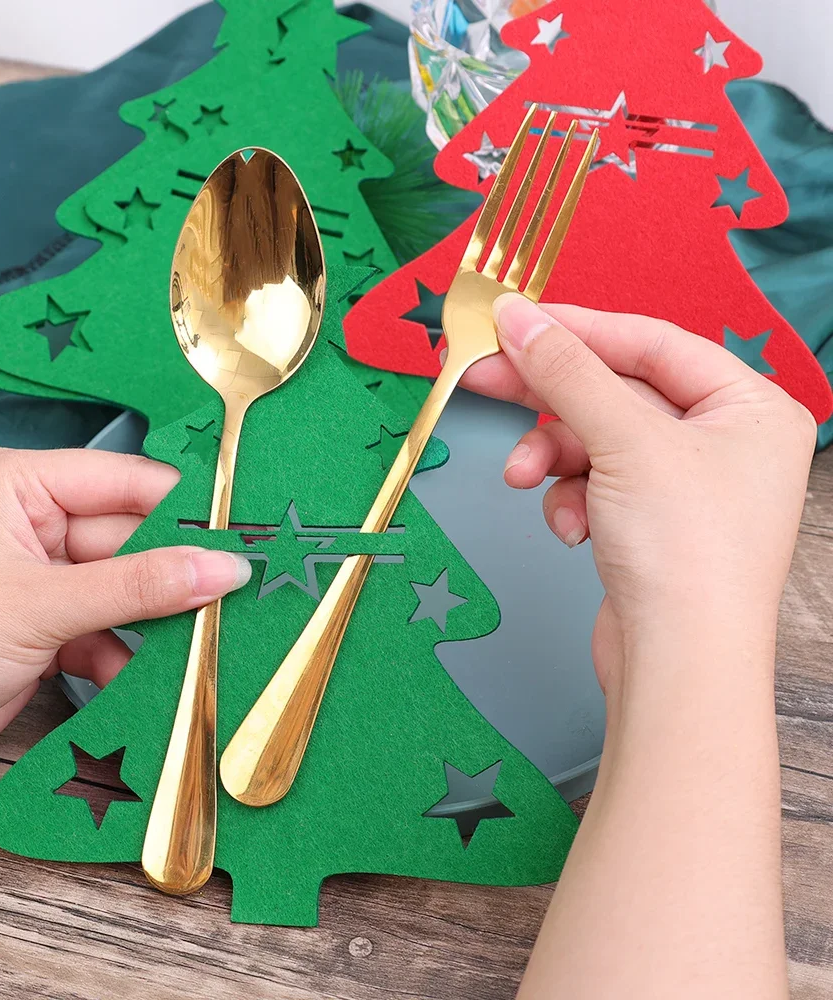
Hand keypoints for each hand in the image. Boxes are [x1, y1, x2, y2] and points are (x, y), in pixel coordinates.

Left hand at [0, 448, 249, 813]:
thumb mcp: (44, 606)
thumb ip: (141, 586)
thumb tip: (224, 567)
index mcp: (20, 484)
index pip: (124, 481)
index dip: (185, 508)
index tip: (243, 535)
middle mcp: (34, 521)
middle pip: (131, 538)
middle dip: (175, 576)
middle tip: (236, 600)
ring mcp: (43, 576)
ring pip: (127, 588)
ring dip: (157, 622)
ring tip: (203, 644)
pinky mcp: (48, 624)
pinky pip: (109, 627)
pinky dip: (127, 655)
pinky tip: (147, 680)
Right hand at [463, 295, 815, 693]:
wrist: (680, 668)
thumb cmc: (689, 558)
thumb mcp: (625, 441)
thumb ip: (567, 372)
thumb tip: (519, 318)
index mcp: (748, 408)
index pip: (652, 343)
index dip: (579, 329)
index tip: (514, 322)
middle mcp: (723, 443)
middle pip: (616, 393)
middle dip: (548, 397)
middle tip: (483, 376)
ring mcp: (685, 487)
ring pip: (594, 442)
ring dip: (552, 457)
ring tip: (523, 477)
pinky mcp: (649, 525)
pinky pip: (593, 485)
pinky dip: (570, 499)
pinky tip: (570, 528)